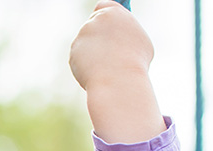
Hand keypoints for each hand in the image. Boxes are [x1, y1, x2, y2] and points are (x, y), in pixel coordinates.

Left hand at [70, 1, 164, 143]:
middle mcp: (94, 21)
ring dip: (93, 54)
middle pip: (93, 25)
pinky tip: (97, 73)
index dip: (104, 16)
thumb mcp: (139, 41)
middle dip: (98, 37)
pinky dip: (86, 67)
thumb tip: (122, 34)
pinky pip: (80, 60)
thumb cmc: (135, 63)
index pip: (103, 6)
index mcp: (113, 13)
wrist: (118, 81)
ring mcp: (81, 37)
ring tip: (108, 67)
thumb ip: (127, 33)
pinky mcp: (73, 53)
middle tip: (108, 51)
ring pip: (87, 45)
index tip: (106, 24)